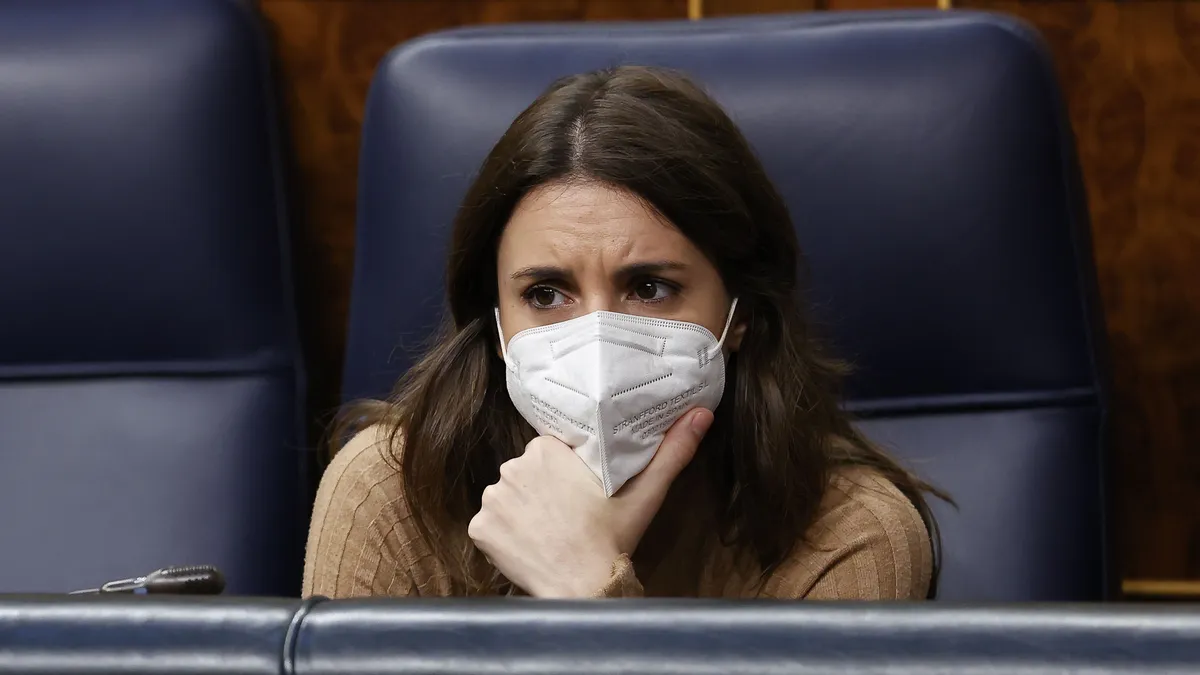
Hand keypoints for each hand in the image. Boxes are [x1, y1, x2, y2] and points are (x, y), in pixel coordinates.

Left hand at [467, 408, 713, 597]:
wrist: (583, 587)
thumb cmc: (613, 538)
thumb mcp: (646, 491)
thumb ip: (673, 450)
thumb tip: (703, 413)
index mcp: (546, 450)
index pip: (551, 452)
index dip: (566, 471)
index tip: (581, 491)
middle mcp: (512, 467)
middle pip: (528, 472)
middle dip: (544, 490)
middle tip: (570, 514)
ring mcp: (492, 499)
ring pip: (509, 497)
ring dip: (523, 510)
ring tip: (551, 532)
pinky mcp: (479, 528)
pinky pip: (490, 525)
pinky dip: (505, 534)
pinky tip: (529, 545)